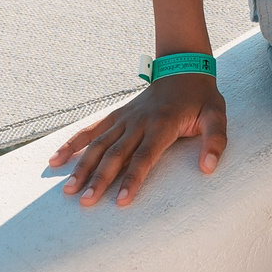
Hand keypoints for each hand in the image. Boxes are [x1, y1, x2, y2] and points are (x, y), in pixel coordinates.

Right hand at [47, 75, 226, 207]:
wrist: (183, 69)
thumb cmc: (201, 98)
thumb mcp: (216, 116)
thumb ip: (214, 141)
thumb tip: (208, 167)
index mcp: (162, 124)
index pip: (145, 156)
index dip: (133, 178)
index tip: (121, 200)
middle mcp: (138, 122)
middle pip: (116, 154)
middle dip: (100, 179)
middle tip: (87, 202)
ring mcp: (124, 118)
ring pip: (98, 144)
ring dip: (82, 166)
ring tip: (68, 190)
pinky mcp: (116, 116)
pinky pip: (90, 130)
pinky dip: (72, 144)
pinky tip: (55, 161)